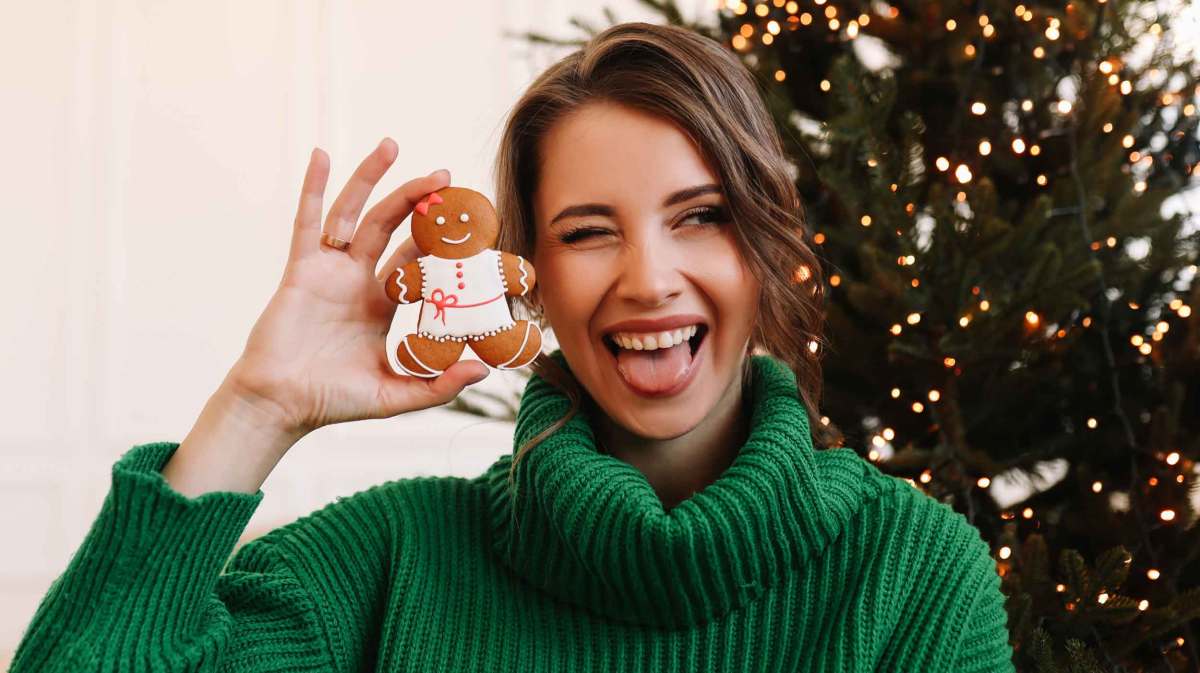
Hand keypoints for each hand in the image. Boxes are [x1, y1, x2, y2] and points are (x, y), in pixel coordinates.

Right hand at [226, 139, 489, 437]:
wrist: (281, 406)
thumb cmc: (334, 401)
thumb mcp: (397, 395)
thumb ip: (439, 385)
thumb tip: (483, 371)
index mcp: (382, 304)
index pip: (417, 263)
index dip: (440, 243)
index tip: (468, 223)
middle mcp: (358, 281)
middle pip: (391, 228)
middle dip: (416, 200)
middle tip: (445, 176)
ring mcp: (329, 271)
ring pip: (354, 214)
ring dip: (371, 178)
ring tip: (392, 144)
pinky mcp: (301, 269)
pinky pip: (308, 221)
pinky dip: (314, 187)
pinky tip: (322, 154)